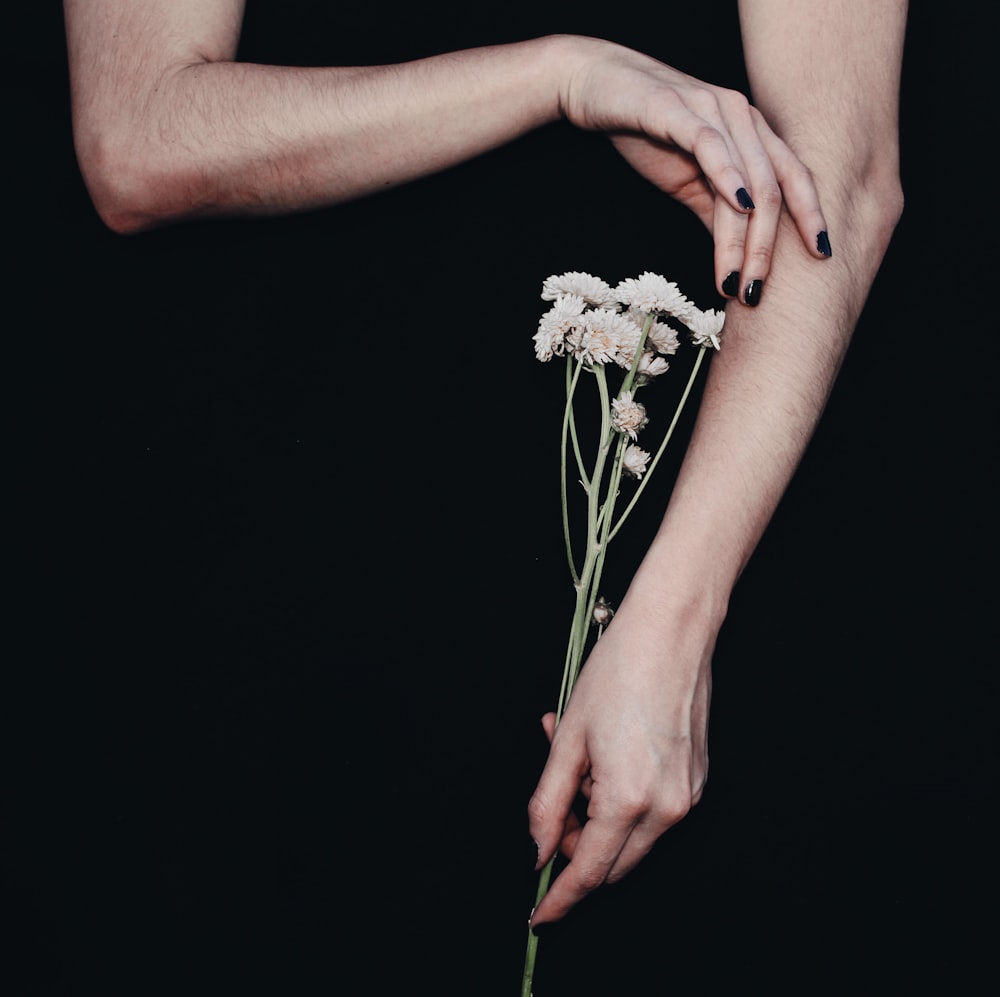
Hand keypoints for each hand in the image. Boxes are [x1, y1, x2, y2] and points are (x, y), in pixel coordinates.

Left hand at [526, 587, 714, 926]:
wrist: (671, 632)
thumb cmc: (618, 673)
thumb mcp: (567, 739)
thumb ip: (546, 803)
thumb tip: (537, 849)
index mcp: (628, 801)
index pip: (588, 872)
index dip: (559, 899)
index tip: (539, 916)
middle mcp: (666, 809)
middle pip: (611, 863)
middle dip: (575, 848)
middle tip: (552, 806)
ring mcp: (687, 797)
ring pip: (631, 838)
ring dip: (596, 817)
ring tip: (577, 760)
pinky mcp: (696, 781)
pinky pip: (652, 812)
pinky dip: (622, 800)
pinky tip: (605, 755)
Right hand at [555, 36, 830, 301]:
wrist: (599, 88)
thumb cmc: (646, 132)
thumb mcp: (689, 182)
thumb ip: (719, 212)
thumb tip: (742, 257)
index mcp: (751, 133)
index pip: (794, 177)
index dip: (811, 216)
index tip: (822, 257)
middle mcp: (741, 117)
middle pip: (773, 188)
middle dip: (767, 249)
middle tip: (755, 294)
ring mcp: (712, 109)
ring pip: (745, 177)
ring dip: (740, 237)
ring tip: (732, 280)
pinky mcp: (676, 109)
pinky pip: (709, 144)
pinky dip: (726, 175)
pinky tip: (735, 206)